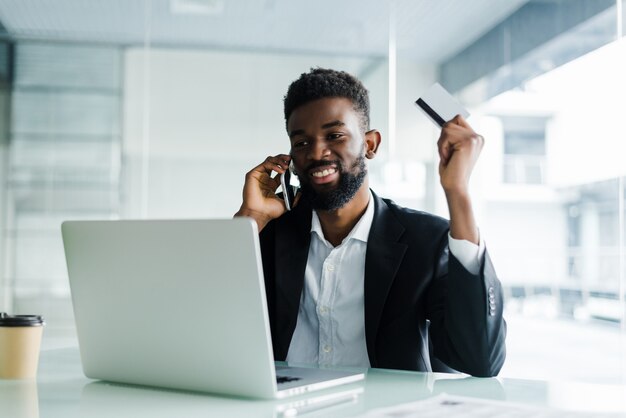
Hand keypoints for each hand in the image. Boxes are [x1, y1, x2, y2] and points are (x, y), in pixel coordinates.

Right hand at [235, 154, 295, 231]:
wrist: (259, 214)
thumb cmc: (268, 211)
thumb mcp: (286, 204)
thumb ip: (294, 198)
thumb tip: (300, 193)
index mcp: (271, 185)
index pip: (279, 170)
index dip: (287, 166)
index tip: (294, 165)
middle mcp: (264, 179)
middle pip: (274, 162)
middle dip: (283, 159)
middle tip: (290, 160)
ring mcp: (259, 176)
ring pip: (269, 161)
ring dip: (279, 160)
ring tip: (286, 165)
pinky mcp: (253, 175)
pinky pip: (265, 164)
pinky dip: (274, 165)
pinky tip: (281, 170)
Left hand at [437, 115, 481, 242]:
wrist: (455, 187)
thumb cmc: (451, 172)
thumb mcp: (451, 150)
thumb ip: (451, 135)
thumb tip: (444, 120)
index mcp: (476, 138)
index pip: (458, 119)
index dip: (449, 119)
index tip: (438, 102)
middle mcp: (477, 137)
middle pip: (452, 121)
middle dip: (443, 137)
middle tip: (447, 153)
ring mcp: (474, 138)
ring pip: (447, 128)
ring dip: (442, 144)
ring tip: (448, 157)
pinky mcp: (468, 141)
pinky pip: (446, 135)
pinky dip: (442, 147)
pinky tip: (448, 158)